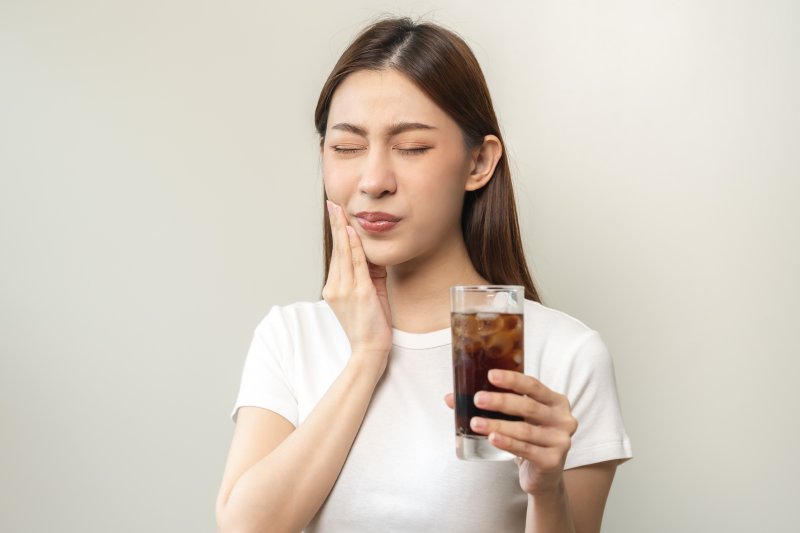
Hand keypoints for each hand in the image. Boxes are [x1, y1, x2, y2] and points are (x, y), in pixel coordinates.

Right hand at [322, 200, 392, 374]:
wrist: (370, 349)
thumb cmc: (372, 324)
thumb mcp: (369, 294)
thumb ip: (369, 273)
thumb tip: (372, 253)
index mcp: (335, 287)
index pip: (337, 254)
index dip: (336, 232)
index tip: (335, 213)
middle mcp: (336, 286)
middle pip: (337, 249)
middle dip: (335, 224)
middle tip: (333, 203)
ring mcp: (345, 289)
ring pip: (344, 253)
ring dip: (342, 229)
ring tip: (339, 210)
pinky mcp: (358, 292)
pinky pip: (356, 264)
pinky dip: (354, 246)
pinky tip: (351, 231)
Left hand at [444, 369, 577, 494]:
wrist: (543, 475)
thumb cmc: (528, 438)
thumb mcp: (516, 418)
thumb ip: (492, 406)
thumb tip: (451, 398)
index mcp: (556, 401)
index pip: (533, 385)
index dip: (512, 379)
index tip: (490, 375)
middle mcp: (563, 419)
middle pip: (528, 406)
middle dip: (500, 401)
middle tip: (477, 399)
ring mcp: (560, 441)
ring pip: (524, 429)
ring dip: (497, 425)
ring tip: (474, 424)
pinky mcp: (552, 460)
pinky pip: (526, 449)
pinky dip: (507, 443)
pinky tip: (492, 438)